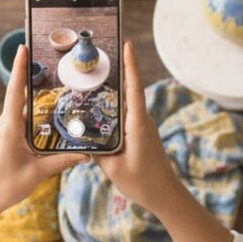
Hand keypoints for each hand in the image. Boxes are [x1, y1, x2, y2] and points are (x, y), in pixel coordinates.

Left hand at [0, 45, 87, 214]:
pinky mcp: (8, 135)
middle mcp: (5, 123)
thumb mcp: (37, 173)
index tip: (22, 48)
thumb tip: (87, 155)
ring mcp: (5, 129)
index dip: (19, 68)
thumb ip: (62, 161)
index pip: (15, 91)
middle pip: (19, 92)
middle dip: (31, 73)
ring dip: (33, 90)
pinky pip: (21, 115)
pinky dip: (33, 107)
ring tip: (53, 77)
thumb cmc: (6, 186)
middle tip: (49, 57)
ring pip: (21, 104)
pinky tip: (48, 106)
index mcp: (10, 127)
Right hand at [96, 41, 179, 213]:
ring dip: (112, 90)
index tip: (127, 45)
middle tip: (99, 54)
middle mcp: (141, 121)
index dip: (131, 66)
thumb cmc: (142, 183)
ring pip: (125, 103)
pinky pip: (124, 115)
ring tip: (91, 77)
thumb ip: (95, 149)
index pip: (134, 89)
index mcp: (137, 125)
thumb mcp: (113, 168)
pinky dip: (112, 107)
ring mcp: (142, 126)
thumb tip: (77, 135)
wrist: (165, 196)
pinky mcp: (140, 133)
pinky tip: (96, 108)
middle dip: (117, 70)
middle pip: (128, 90)